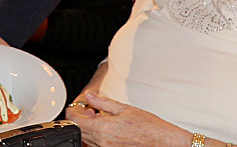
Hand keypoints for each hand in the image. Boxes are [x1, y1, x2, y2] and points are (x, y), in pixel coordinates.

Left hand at [67, 91, 186, 146]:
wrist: (164, 142)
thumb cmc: (149, 127)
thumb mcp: (125, 108)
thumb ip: (103, 102)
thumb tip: (89, 96)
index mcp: (103, 129)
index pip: (75, 121)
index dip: (72, 112)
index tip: (75, 107)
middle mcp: (102, 143)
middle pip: (80, 131)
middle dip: (81, 119)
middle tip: (91, 110)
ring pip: (88, 139)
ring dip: (90, 128)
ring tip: (101, 118)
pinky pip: (98, 145)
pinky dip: (98, 136)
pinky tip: (108, 128)